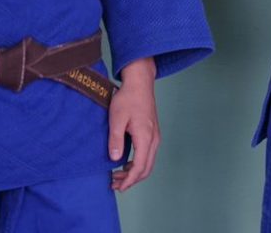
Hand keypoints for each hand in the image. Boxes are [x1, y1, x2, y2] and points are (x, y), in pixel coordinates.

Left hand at [109, 57, 159, 190]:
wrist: (140, 83)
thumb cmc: (127, 98)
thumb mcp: (116, 119)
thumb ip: (116, 140)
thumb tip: (115, 160)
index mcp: (145, 137)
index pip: (139, 167)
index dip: (129, 180)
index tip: (118, 187)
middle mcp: (154, 139)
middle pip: (146, 168)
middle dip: (131, 180)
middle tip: (115, 184)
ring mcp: (155, 136)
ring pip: (148, 163)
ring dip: (134, 173)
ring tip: (117, 176)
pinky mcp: (153, 133)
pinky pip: (148, 155)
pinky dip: (138, 164)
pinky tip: (125, 164)